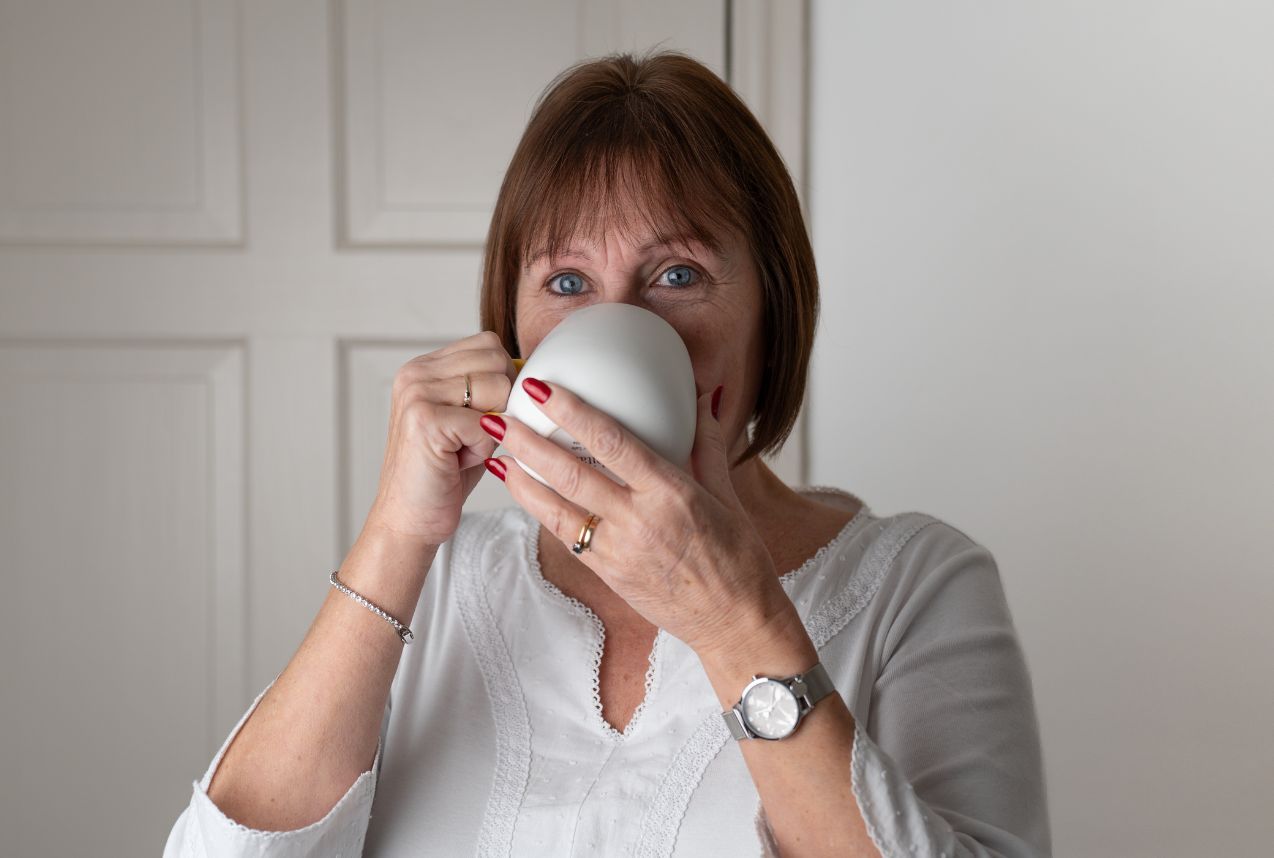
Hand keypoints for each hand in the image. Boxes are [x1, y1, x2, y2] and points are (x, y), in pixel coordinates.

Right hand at [365, 331, 518, 547]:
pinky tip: (457, 462)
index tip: (485, 416)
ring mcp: (417, 393)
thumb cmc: (445, 474)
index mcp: (424, 366)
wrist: (410, 520)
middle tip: (470, 437)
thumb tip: (531, 370)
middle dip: (501, 403)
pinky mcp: (424, 419)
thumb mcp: (470, 420)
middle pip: (497, 360)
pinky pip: (487, 422)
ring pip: (497, 388)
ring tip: (462, 448)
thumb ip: (491, 388)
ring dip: (493, 427)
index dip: (503, 380)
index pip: (489, 344)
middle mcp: (416, 372)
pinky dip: (483, 448)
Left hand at [481, 377, 794, 657]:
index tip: (543, 389)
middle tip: (497, 417)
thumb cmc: (738, 559)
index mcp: (671, 493)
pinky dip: (541, 511)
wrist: (734, 623)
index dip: (572, 413)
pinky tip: (522, 492)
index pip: (612, 442)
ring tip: (495, 454)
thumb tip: (703, 397)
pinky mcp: (607, 575)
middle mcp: (640, 520)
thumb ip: (706, 444)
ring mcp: (619, 551)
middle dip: (528, 443)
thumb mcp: (727, 495)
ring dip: (521, 480)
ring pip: (557, 510)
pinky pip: (566, 537)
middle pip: (571, 474)